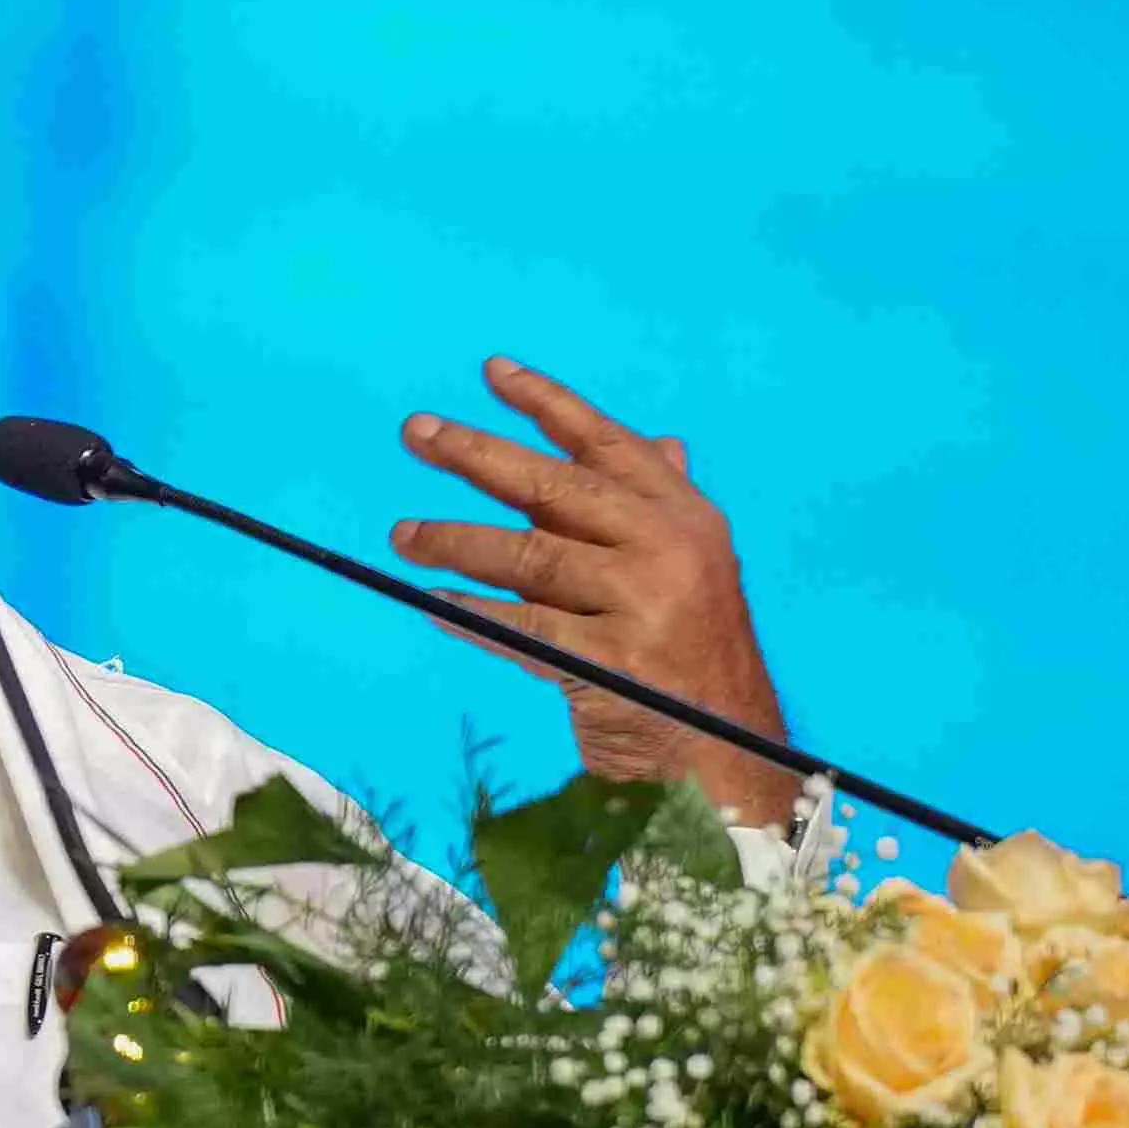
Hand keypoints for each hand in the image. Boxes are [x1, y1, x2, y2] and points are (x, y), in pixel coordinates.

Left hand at [390, 357, 794, 826]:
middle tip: (415, 432)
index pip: (607, 444)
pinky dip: (470, 612)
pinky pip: (517, 627)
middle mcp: (668, 549)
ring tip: (402, 534)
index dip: (548, 403)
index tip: (491, 371)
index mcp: (686, 517)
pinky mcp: (607, 663)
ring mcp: (641, 605)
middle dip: (475, 454)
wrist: (726, 756)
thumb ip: (662, 509)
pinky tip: (431, 600)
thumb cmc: (693, 658)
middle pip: (552, 487)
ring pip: (525, 556)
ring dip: (452, 541)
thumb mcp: (697, 570)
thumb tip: (663, 442)